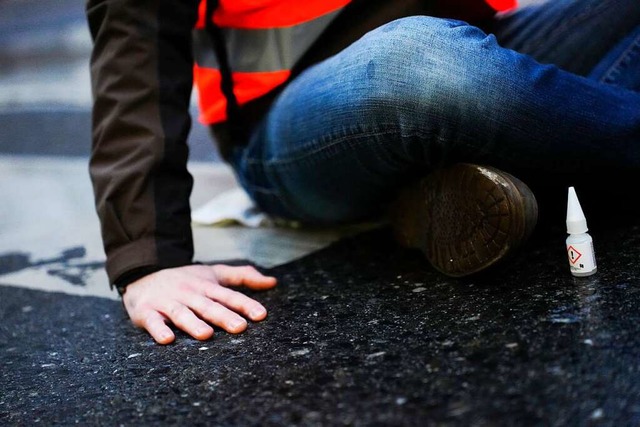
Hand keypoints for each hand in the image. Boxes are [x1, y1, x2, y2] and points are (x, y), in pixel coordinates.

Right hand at [121, 264, 276, 343]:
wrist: (142, 273)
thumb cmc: (185, 279)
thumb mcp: (214, 273)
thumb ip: (242, 276)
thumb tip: (273, 281)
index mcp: (206, 286)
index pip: (229, 296)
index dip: (245, 304)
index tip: (261, 315)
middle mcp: (189, 294)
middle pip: (208, 306)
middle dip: (224, 316)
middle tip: (239, 328)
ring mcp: (168, 303)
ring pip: (182, 314)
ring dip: (194, 324)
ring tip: (206, 334)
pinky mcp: (147, 312)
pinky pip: (152, 322)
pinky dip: (158, 330)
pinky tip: (167, 339)